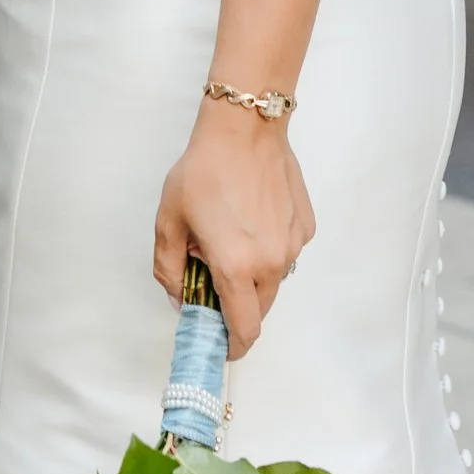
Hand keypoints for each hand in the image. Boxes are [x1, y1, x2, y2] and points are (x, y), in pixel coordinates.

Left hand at [153, 100, 314, 357]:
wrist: (244, 127)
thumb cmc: (205, 169)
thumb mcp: (169, 219)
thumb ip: (168, 268)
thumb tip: (180, 296)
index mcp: (236, 268)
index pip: (243, 330)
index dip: (232, 346)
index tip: (222, 345)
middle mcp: (271, 264)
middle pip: (259, 310)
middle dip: (238, 306)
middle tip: (214, 280)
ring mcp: (292, 245)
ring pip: (274, 280)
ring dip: (254, 275)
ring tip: (232, 237)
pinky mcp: (304, 227)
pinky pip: (285, 252)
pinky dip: (269, 248)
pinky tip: (252, 217)